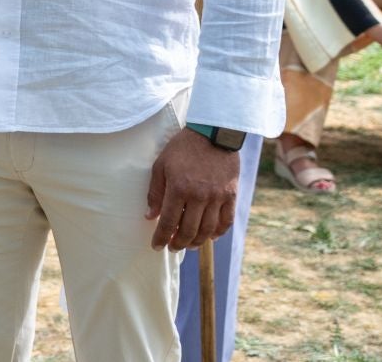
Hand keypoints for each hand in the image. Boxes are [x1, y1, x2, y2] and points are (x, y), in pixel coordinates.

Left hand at [145, 128, 239, 249]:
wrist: (213, 134)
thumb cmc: (182, 148)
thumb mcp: (161, 165)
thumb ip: (155, 192)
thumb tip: (150, 215)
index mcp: (179, 189)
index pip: (169, 222)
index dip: (161, 237)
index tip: (156, 246)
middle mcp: (199, 196)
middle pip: (189, 230)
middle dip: (179, 243)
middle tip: (172, 247)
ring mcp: (217, 197)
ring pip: (208, 230)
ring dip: (197, 242)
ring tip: (188, 245)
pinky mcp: (231, 195)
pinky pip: (226, 221)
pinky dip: (218, 233)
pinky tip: (210, 237)